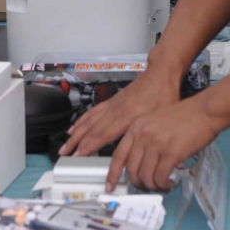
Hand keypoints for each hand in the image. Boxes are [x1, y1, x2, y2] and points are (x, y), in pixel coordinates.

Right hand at [59, 63, 181, 156]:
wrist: (160, 73)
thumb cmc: (164, 94)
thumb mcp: (160, 118)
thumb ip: (149, 136)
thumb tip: (148, 156)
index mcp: (129, 117)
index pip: (104, 134)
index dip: (90, 146)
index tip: (78, 155)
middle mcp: (117, 110)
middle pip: (93, 128)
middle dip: (77, 142)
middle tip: (64, 154)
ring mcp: (113, 105)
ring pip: (90, 120)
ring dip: (76, 133)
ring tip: (65, 144)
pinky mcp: (113, 101)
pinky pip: (93, 111)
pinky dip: (83, 120)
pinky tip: (75, 126)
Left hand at [106, 96, 218, 192]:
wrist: (204, 111)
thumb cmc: (185, 115)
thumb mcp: (156, 121)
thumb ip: (145, 139)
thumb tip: (143, 164)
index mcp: (136, 127)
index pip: (118, 155)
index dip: (113, 174)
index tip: (110, 187)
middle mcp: (142, 135)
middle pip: (131, 170)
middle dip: (139, 184)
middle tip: (149, 187)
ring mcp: (156, 144)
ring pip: (146, 177)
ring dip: (154, 186)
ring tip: (164, 184)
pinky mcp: (170, 153)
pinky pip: (160, 177)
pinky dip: (165, 184)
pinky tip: (172, 181)